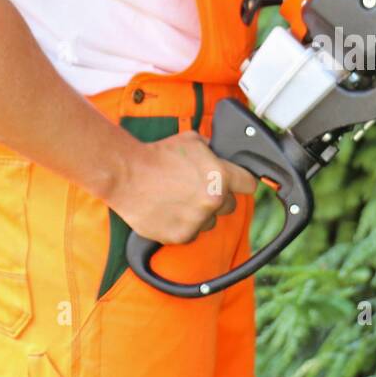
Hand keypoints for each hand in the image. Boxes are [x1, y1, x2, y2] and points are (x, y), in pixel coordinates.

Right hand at [107, 131, 257, 245]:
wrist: (126, 174)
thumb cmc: (156, 156)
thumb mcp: (192, 140)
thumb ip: (212, 151)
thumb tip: (220, 155)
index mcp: (221, 177)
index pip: (249, 185)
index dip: (243, 181)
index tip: (239, 183)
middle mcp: (212, 201)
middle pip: (230, 205)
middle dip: (218, 197)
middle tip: (197, 188)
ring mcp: (197, 221)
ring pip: (210, 221)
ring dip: (200, 213)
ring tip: (179, 199)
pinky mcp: (181, 235)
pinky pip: (190, 233)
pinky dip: (182, 225)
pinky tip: (169, 210)